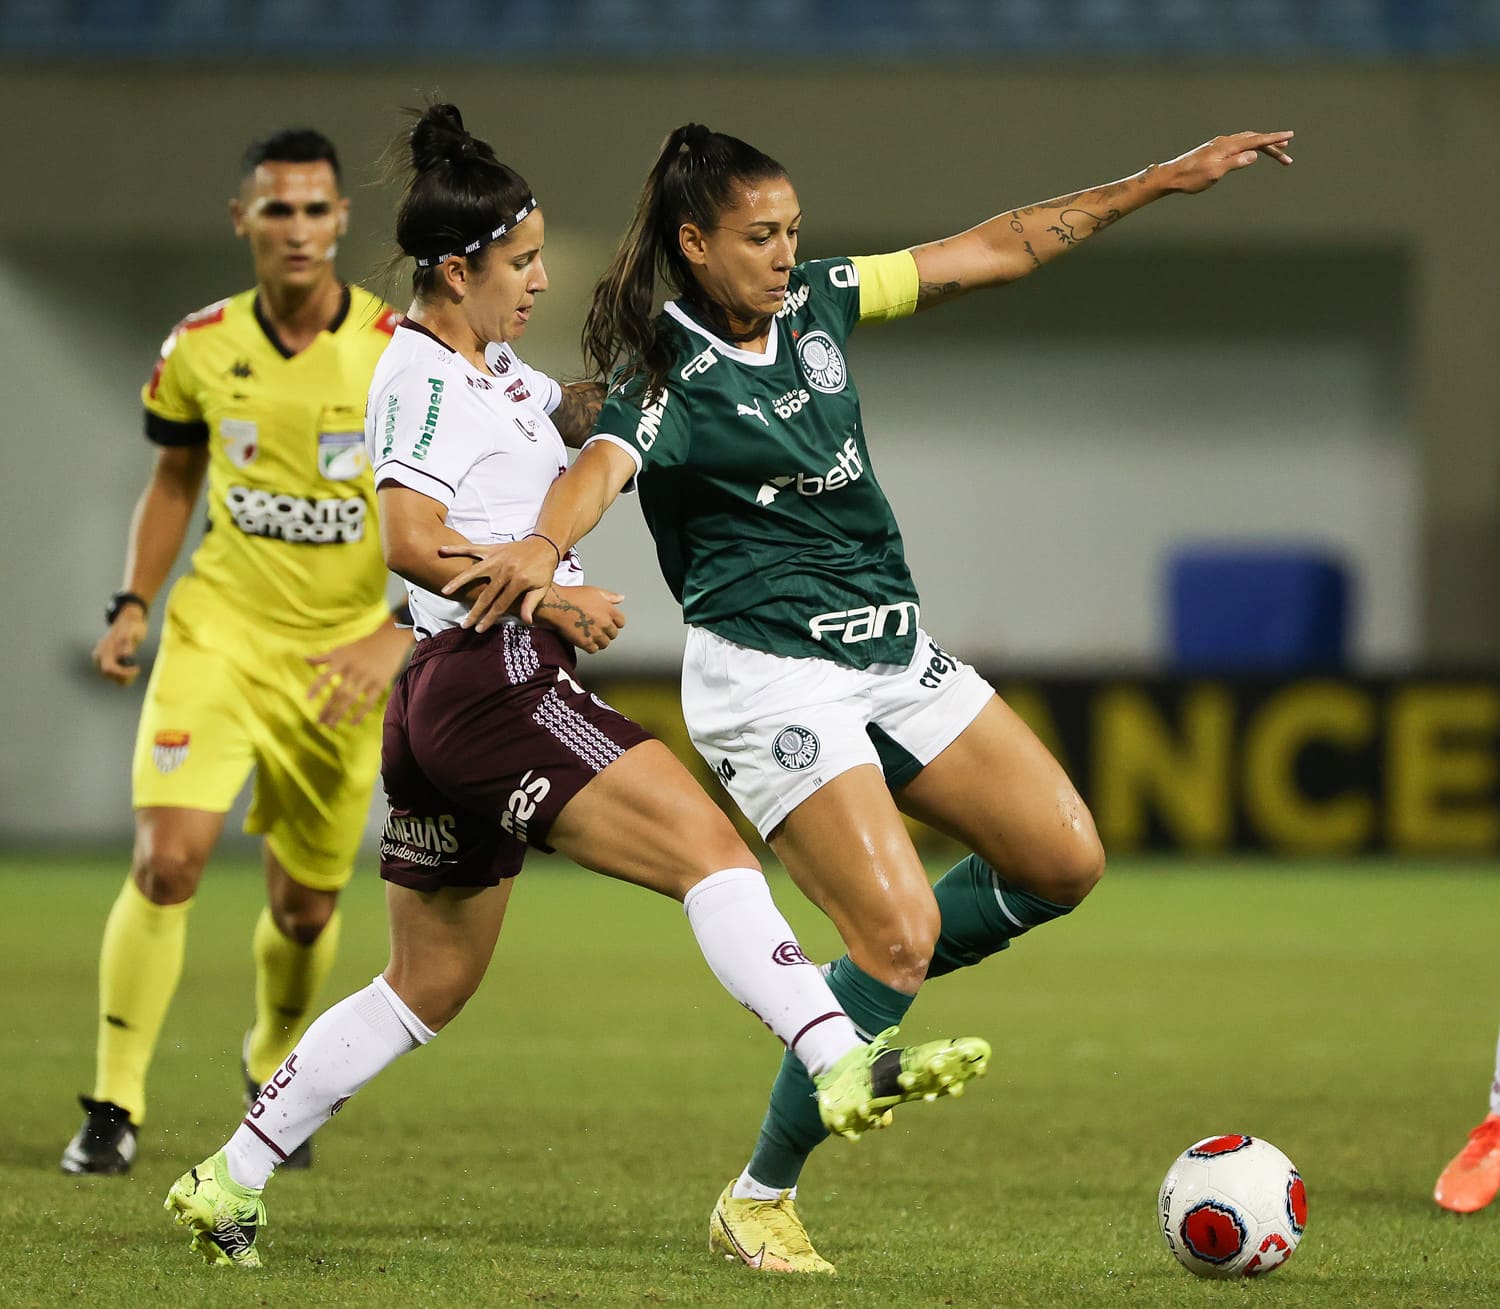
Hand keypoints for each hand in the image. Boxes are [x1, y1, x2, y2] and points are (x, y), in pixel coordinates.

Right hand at [93, 608, 147, 686]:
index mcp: (104, 649)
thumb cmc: (132, 625)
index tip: (137, 668)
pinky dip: (124, 675)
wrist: (129, 619)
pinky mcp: (107, 660)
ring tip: (136, 668)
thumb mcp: (133, 631)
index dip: (123, 672)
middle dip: (124, 676)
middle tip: (137, 669)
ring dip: (124, 677)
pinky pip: (114, 674)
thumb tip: (126, 654)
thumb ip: (128, 641)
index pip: (109, 668)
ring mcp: (102, 658)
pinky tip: (133, 668)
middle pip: (109, 674)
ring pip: (111, 677)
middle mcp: (99, 655)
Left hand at [305, 620, 413, 727]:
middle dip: (327, 708)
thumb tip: (305, 659)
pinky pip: (368, 702)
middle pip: (337, 692)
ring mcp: (367, 677)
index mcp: (342, 661)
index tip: (307, 699)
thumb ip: (323, 657)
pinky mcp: (379, 684)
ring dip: (339, 713)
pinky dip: (360, 713)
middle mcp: (353, 669)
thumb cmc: (362, 646)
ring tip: (331, 724)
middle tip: (319, 721)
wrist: (389, 640)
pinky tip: (352, 722)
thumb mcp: (342, 649)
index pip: (325, 676)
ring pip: (351, 699)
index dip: (316, 687)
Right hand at [438, 536, 558, 632]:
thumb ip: (531, 603)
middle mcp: (506, 570)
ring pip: (473, 572)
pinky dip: (457, 549)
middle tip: (464, 625)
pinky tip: (442, 551)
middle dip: (475, 611)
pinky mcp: (492, 548)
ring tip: (445, 592)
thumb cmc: (543, 570)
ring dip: (458, 582)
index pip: (501, 604)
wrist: (545, 545)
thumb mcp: (542, 588)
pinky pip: (472, 548)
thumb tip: (526, 621)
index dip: (489, 618)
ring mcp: (497, 558)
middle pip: (486, 594)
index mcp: (519, 581)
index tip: (479, 629)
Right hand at [531, 585, 626, 652]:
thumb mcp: (594, 591)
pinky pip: (594, 649)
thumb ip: (610, 596)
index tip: (608, 623)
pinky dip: (590, 647)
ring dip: (599, 641)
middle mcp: (605, 622)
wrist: (556, 605)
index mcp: (609, 610)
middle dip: (606, 632)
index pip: (621, 622)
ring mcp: (596, 633)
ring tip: (590, 635)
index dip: (614, 623)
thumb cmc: (572, 596)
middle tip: (596, 629)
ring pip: (604, 643)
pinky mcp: (586, 642)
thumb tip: (621, 598)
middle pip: (613, 634)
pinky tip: (584, 640)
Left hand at [1163, 131, 1293, 193]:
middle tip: (1287, 155)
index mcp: (1227, 147)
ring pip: (1246, 141)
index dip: (1274, 138)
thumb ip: (1235, 163)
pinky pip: (1238, 144)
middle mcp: (1224, 142)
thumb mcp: (1215, 173)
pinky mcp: (1214, 150)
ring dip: (1262, 145)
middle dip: (1272, 145)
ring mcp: (1219, 145)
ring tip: (1276, 151)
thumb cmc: (1191, 178)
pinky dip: (1250, 146)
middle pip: (1254, 139)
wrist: (1170, 176)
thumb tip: (1254, 155)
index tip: (1290, 136)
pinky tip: (1251, 151)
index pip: (1256, 140)